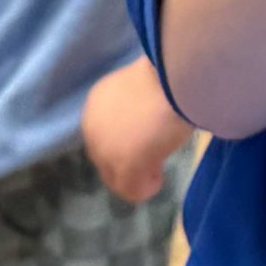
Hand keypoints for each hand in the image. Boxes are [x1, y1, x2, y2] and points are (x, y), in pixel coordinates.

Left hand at [81, 56, 194, 203]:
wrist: (172, 78)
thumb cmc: (166, 74)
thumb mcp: (144, 86)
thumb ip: (137, 104)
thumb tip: (148, 116)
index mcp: (96, 102)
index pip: (105, 133)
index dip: (126, 140)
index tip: (149, 139)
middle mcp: (92, 127)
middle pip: (106, 157)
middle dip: (130, 159)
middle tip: (157, 156)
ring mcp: (105, 149)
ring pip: (116, 176)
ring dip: (137, 175)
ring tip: (159, 166)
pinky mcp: (123, 166)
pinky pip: (132, 190)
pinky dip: (146, 188)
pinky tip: (160, 179)